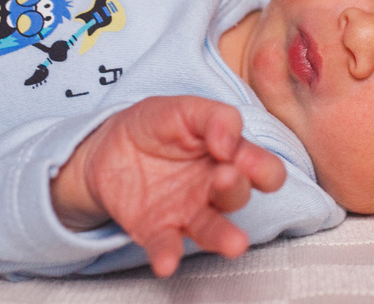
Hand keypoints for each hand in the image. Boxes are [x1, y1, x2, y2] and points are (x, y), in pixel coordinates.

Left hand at [52, 96, 285, 277]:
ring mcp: (187, 213)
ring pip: (213, 230)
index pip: (265, 169)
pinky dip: (167, 255)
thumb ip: (214, 117)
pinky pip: (166, 245)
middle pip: (239, 196)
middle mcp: (213, 189)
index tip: (235, 153)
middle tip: (225, 177)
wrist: (108, 146)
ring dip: (223, 237)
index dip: (261, 167)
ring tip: (234, 244)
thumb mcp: (184, 109)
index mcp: (229, 158)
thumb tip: (230, 141)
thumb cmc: (157, 126)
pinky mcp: (157, 230)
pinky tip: (166, 262)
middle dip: (236, 188)